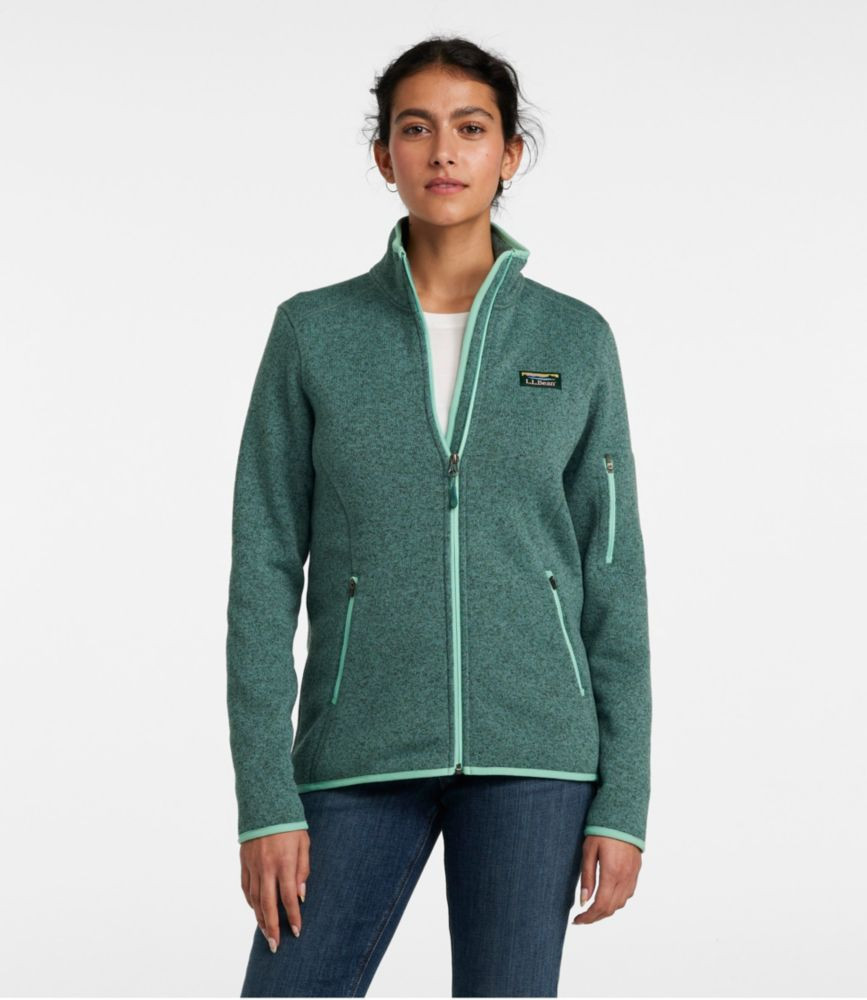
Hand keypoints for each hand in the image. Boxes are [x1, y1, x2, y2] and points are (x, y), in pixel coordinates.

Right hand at [240, 829, 309, 950]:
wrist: (265, 804)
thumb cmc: (290, 824)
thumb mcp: (303, 843)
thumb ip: (303, 869)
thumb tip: (300, 895)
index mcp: (283, 862)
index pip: (288, 896)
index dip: (293, 916)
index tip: (296, 931)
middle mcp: (266, 867)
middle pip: (268, 904)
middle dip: (272, 927)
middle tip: (275, 945)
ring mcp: (252, 866)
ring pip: (255, 899)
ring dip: (260, 918)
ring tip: (266, 933)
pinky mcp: (244, 862)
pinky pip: (246, 888)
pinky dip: (251, 902)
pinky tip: (256, 910)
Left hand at [572, 834, 640, 923]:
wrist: (623, 814)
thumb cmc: (602, 830)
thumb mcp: (589, 851)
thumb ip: (587, 877)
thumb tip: (583, 901)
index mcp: (612, 873)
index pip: (600, 906)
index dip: (588, 917)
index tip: (577, 920)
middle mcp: (625, 878)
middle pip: (611, 909)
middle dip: (595, 917)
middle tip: (581, 918)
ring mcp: (632, 875)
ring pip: (621, 903)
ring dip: (606, 910)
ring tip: (591, 909)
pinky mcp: (636, 871)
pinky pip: (628, 894)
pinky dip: (616, 901)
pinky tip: (606, 896)